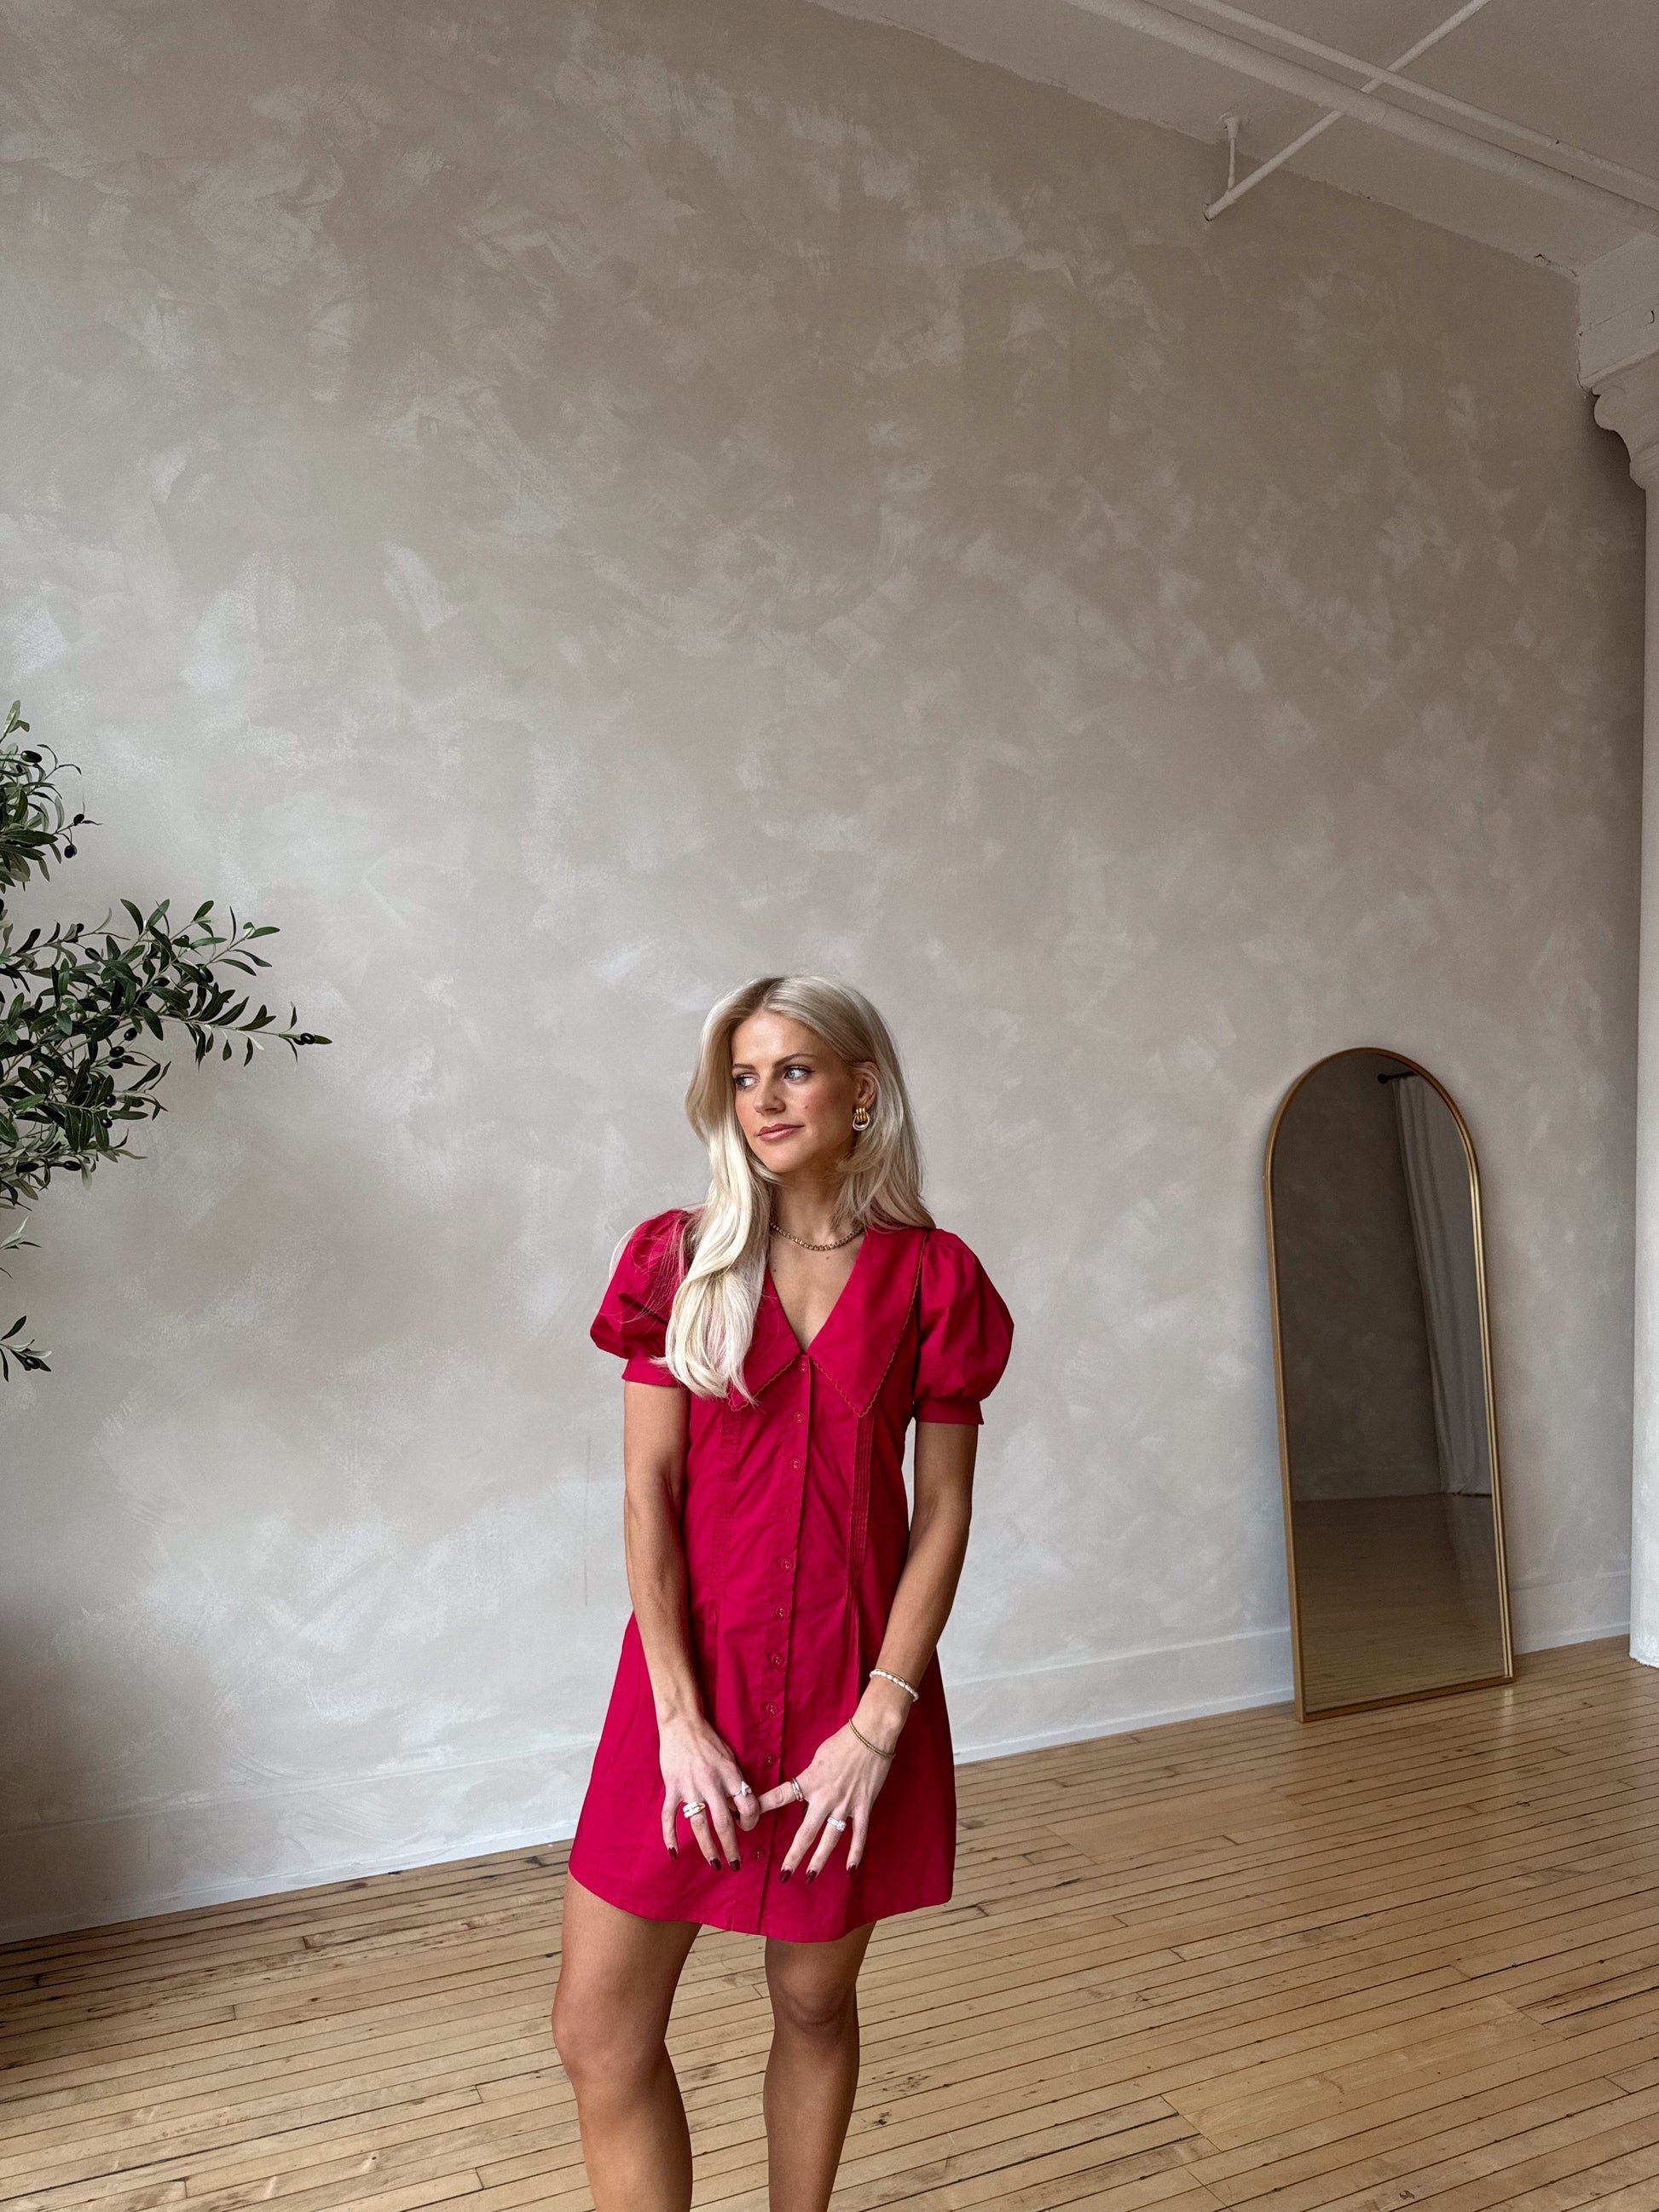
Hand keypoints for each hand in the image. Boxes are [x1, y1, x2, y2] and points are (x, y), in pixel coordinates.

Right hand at [658, 1711, 757, 1869]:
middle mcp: (711, 1782)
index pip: (748, 1804)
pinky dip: (670, 1836)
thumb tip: (738, 1810)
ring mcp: (689, 1786)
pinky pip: (669, 1816)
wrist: (682, 1724)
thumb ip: (734, 1783)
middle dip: (732, 1847)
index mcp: (730, 1774)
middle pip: (724, 1822)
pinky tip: (674, 1852)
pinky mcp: (672, 1787)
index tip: (748, 1827)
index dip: (752, 1820)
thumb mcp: (729, 1758)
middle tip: (736, 1865)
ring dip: (708, 1848)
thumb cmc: (709, 1741)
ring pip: (699, 1825)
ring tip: (715, 1864)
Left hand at [755, 1717, 896, 1878]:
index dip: (762, 1807)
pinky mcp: (863, 1806)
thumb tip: (805, 1795)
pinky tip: (849, 1870)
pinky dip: (855, 1854)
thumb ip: (810, 1779)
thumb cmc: (842, 1742)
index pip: (780, 1797)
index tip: (745, 1819)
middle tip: (783, 1875)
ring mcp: (846, 1804)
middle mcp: (825, 1797)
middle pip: (805, 1832)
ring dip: (819, 1860)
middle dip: (794, 1855)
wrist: (871, 1735)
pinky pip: (859, 1835)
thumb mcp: (817, 1758)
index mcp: (810, 1781)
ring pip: (830, 1839)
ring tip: (809, 1877)